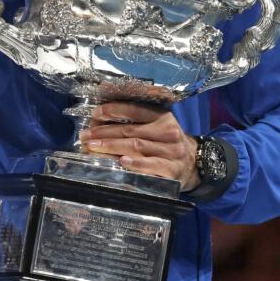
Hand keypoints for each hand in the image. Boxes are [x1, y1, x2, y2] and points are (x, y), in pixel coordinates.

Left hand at [79, 102, 199, 190]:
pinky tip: (121, 161)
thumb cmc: (166, 144)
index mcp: (163, 117)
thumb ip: (135, 123)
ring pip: (136, 146)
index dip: (113, 110)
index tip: (95, 114)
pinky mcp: (172, 169)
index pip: (135, 110)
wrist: (194, 165)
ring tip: (93, 147)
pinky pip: (151, 165)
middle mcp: (168, 132)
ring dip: (111, 147)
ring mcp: (171, 151)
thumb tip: (99, 120)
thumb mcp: (157, 128)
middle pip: (130, 130)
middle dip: (104, 133)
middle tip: (85, 136)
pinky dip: (135, 163)